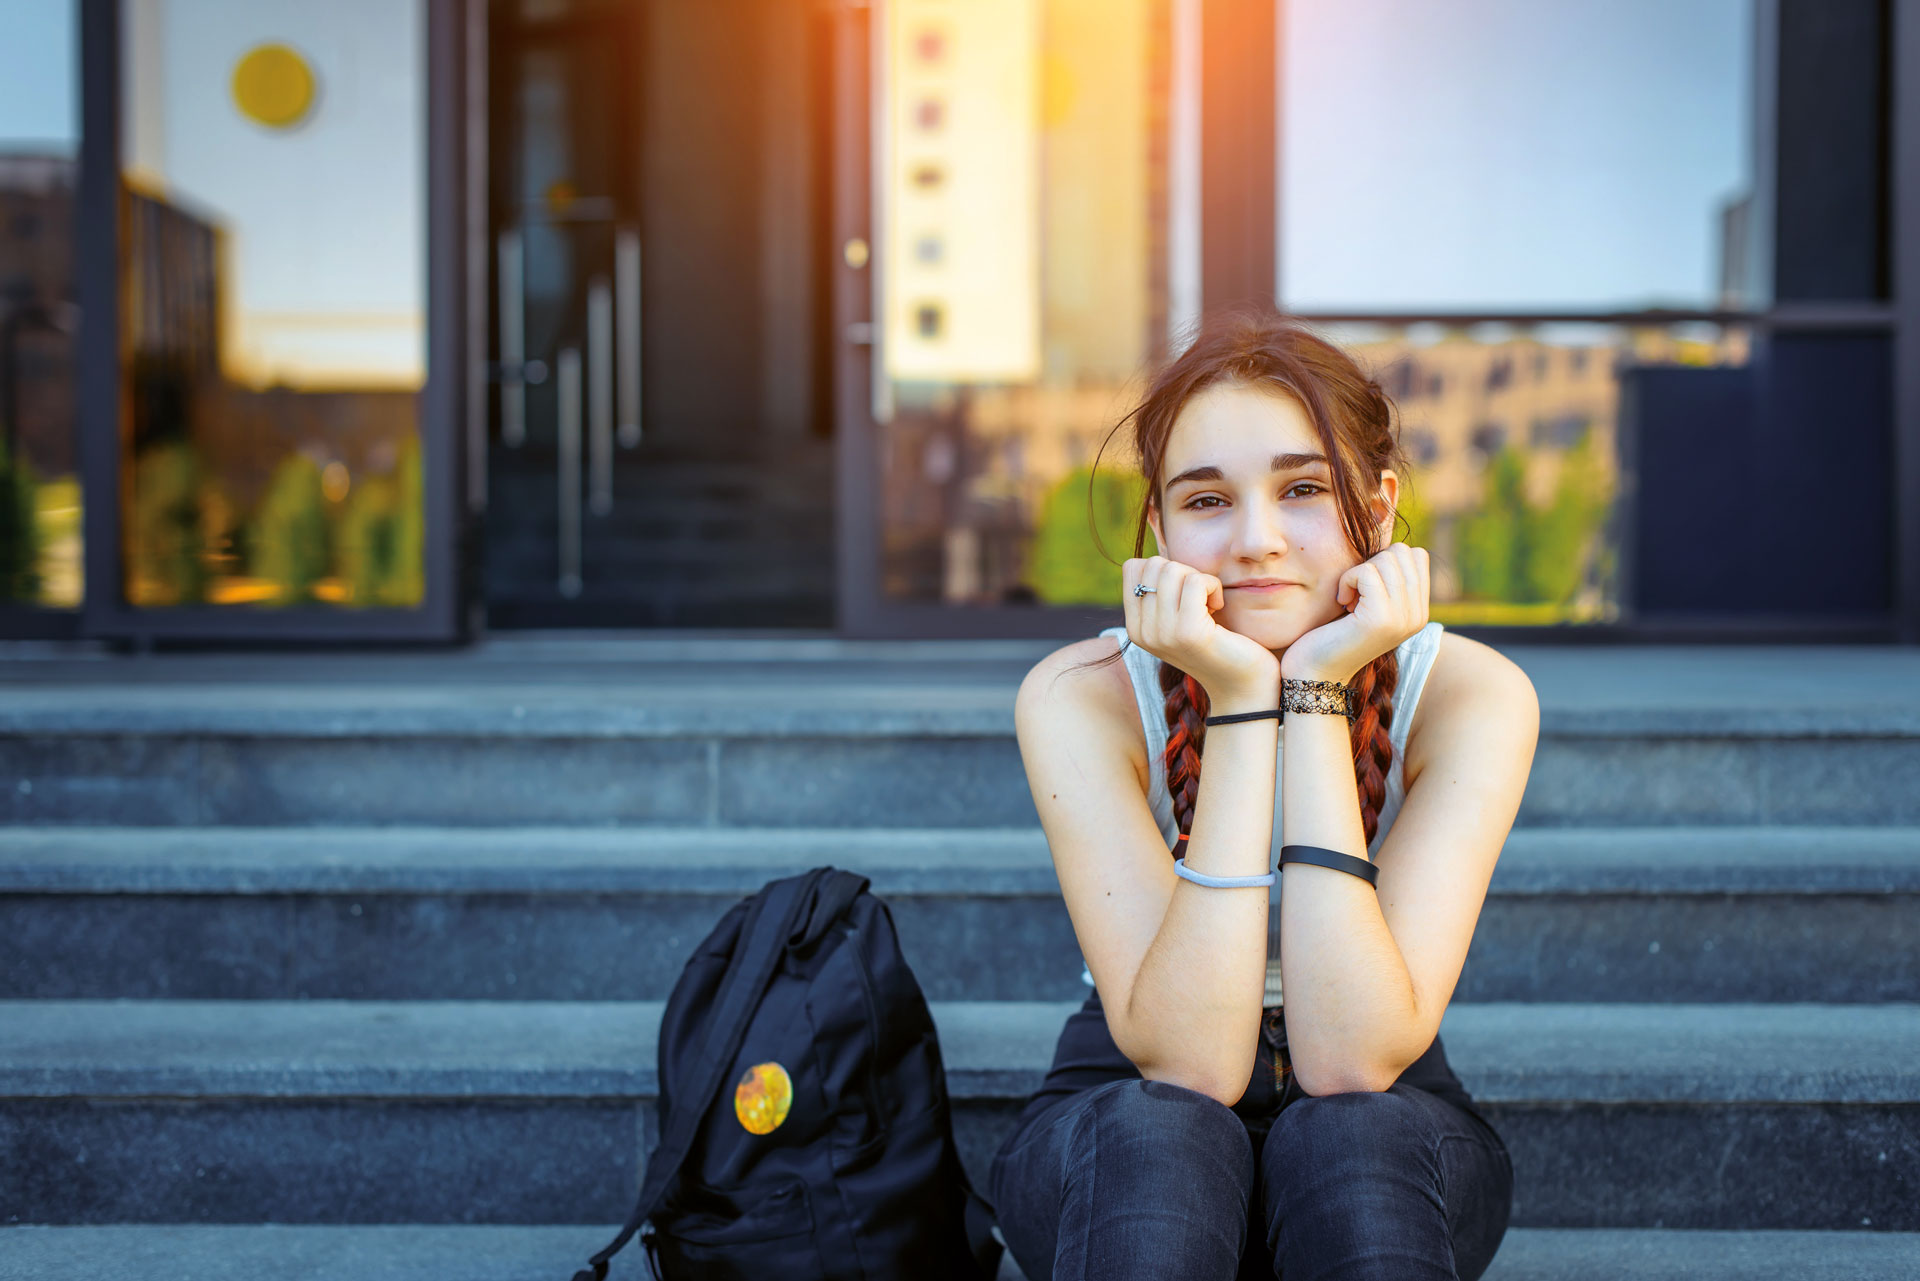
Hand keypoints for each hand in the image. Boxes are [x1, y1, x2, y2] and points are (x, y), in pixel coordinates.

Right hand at [1122, 556, 1280, 701]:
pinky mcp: (1188, 632)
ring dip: (1200, 579)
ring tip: (1209, 605)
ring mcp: (1163, 633)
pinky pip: (1197, 581)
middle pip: (1154, 565)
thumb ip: (1162, 592)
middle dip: (1184, 572)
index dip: (1164, 569)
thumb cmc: (1217, 644)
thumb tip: (1157, 557)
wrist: (1242, 686)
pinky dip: (1214, 587)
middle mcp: (1142, 632)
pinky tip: (1219, 608)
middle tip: (1200, 599)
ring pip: (1174, 570)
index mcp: (1135, 627)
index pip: (1133, 567)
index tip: (1183, 594)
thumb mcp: (1178, 617)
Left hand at [1281, 542, 1429, 683]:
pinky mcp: (1382, 619)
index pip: (1416, 555)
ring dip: (1358, 573)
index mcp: (1419, 611)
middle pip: (1403, 552)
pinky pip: (1367, 571)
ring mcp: (1403, 618)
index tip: (1365, 589)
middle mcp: (1418, 616)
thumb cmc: (1333, 632)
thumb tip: (1389, 543)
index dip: (1384, 561)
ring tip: (1348, 601)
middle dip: (1372, 564)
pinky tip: (1341, 603)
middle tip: (1355, 595)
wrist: (1315, 674)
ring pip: (1387, 558)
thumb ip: (1385, 578)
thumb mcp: (1367, 602)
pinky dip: (1347, 580)